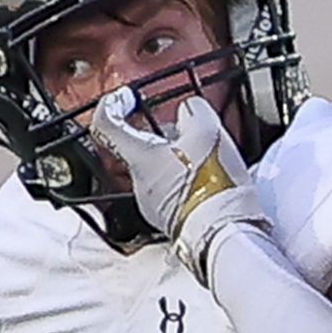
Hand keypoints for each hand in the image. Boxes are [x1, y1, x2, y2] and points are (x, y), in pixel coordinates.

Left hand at [90, 88, 267, 280]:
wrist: (224, 235)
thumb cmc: (212, 187)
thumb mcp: (209, 131)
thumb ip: (194, 112)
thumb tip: (189, 112)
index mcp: (140, 159)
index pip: (107, 125)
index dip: (114, 105)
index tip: (128, 98)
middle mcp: (140, 184)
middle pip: (144, 148)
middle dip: (169, 136)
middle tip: (195, 134)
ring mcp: (154, 206)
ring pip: (162, 171)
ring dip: (182, 161)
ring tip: (211, 161)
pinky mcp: (172, 221)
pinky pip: (175, 192)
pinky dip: (190, 183)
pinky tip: (212, 184)